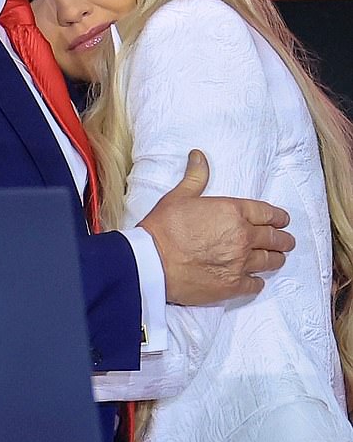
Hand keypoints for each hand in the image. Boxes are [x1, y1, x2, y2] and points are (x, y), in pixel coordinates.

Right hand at [138, 150, 294, 304]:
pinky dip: (258, 282)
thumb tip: (199, 155)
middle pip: (273, 238)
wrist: (153, 262)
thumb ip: (196, 177)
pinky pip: (255, 284)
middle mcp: (242, 237)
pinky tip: (257, 281)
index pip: (266, 213)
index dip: (278, 217)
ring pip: (269, 261)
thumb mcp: (180, 196)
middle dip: (283, 239)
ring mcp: (240, 263)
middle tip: (288, 241)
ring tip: (278, 259)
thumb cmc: (165, 227)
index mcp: (233, 212)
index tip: (284, 220)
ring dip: (275, 259)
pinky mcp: (232, 286)